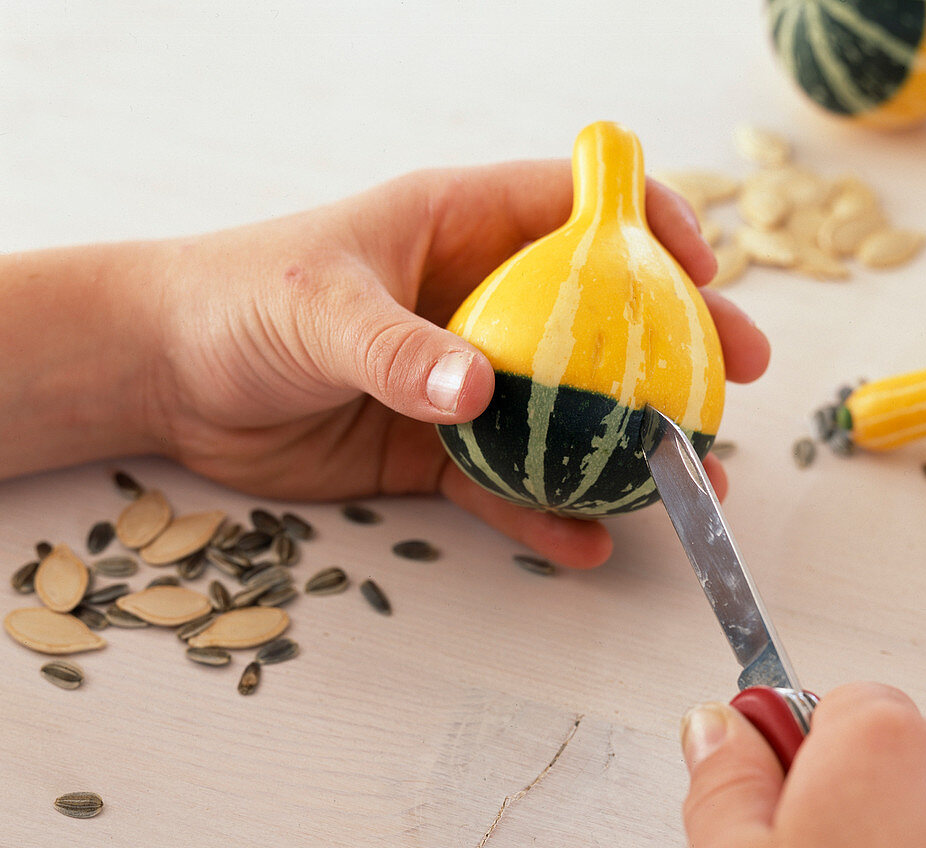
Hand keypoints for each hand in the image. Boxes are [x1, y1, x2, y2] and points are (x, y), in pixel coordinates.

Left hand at [139, 162, 767, 566]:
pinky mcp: (434, 446)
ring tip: (691, 483)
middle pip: (601, 316)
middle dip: (676, 342)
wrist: (171, 375)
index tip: (702, 267)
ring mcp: (464, 379)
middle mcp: (477, 300)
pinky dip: (545, 512)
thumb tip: (480, 392)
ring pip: (568, 409)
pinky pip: (506, 480)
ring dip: (630, 445)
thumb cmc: (234, 302)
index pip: (579, 206)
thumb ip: (397, 349)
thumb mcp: (316, 309)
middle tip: (734, 378)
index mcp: (461, 227)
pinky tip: (588, 543)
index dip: (651, 224)